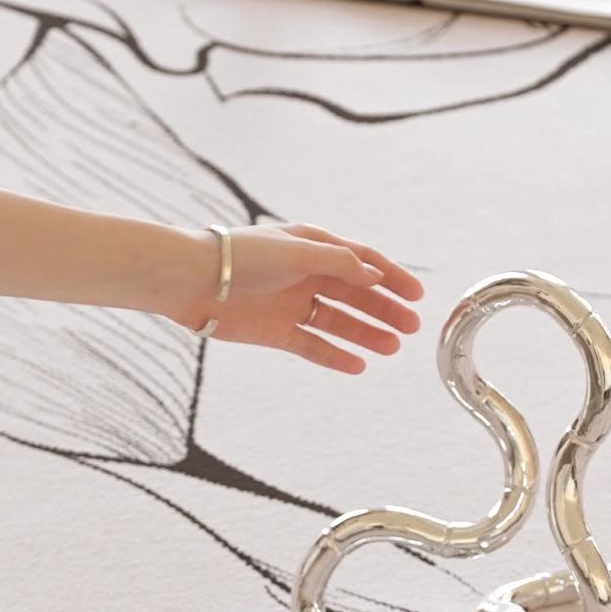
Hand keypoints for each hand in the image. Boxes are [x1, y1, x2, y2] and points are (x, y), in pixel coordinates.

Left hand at [172, 223, 423, 373]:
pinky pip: (313, 345)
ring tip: (392, 348)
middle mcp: (305, 274)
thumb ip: (339, 263)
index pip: (361, 260)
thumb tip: (374, 274)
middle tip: (412, 328)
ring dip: (366, 333)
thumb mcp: (298, 252)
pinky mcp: (276, 331)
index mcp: (312, 246)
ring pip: (338, 321)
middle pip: (354, 293)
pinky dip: (335, 354)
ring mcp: (291, 303)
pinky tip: (358, 365)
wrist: (194, 281)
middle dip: (384, 309)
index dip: (391, 276)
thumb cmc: (244, 256)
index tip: (417, 295)